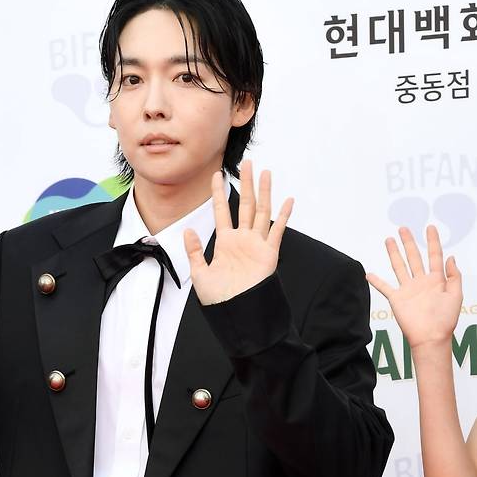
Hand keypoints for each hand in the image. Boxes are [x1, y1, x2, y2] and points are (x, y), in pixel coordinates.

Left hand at [183, 159, 293, 305]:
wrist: (236, 312)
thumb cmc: (219, 298)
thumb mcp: (200, 273)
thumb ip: (194, 251)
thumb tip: (188, 230)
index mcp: (225, 242)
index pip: (221, 211)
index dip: (218, 193)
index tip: (217, 175)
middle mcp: (242, 240)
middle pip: (245, 205)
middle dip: (246, 184)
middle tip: (248, 164)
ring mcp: (257, 245)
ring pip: (262, 212)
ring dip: (264, 192)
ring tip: (265, 173)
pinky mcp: (269, 253)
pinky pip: (277, 231)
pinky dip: (284, 216)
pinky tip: (288, 200)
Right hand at [366, 225, 461, 348]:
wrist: (430, 337)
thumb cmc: (445, 320)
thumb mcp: (456, 295)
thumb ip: (454, 276)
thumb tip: (451, 258)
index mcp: (437, 280)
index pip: (434, 255)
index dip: (433, 241)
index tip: (430, 228)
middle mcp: (421, 282)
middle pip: (414, 257)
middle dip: (409, 242)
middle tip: (404, 229)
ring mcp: (408, 289)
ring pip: (399, 267)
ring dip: (394, 253)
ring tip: (389, 240)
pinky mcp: (397, 299)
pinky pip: (384, 288)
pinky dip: (376, 281)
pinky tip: (369, 274)